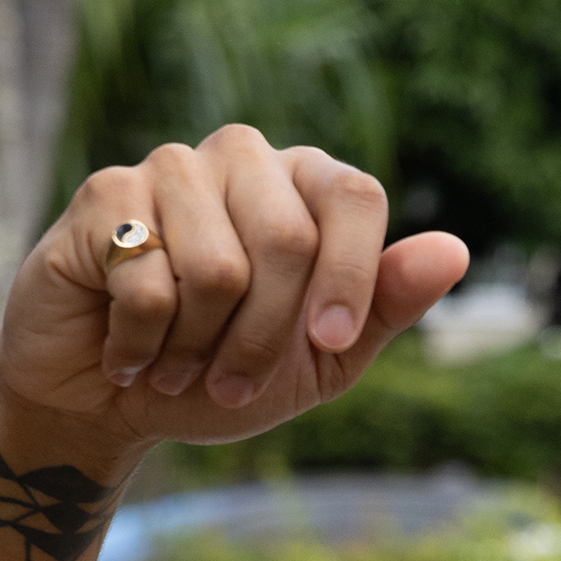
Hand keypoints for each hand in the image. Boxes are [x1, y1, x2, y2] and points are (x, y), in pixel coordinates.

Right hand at [0, 126, 469, 453]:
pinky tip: (129, 349)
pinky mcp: (106, 194)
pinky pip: (150, 281)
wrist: (113, 402)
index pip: (357, 197)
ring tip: (179, 364)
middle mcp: (245, 158)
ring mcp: (171, 167)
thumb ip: (387, 304)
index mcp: (308, 186)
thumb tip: (454, 250)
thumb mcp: (325, 356)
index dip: (352, 279)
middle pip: (290, 238)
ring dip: (202, 346)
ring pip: (219, 267)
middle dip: (268, 336)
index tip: (330, 342)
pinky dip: (145, 342)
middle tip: (234, 380)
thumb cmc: (228, 372)